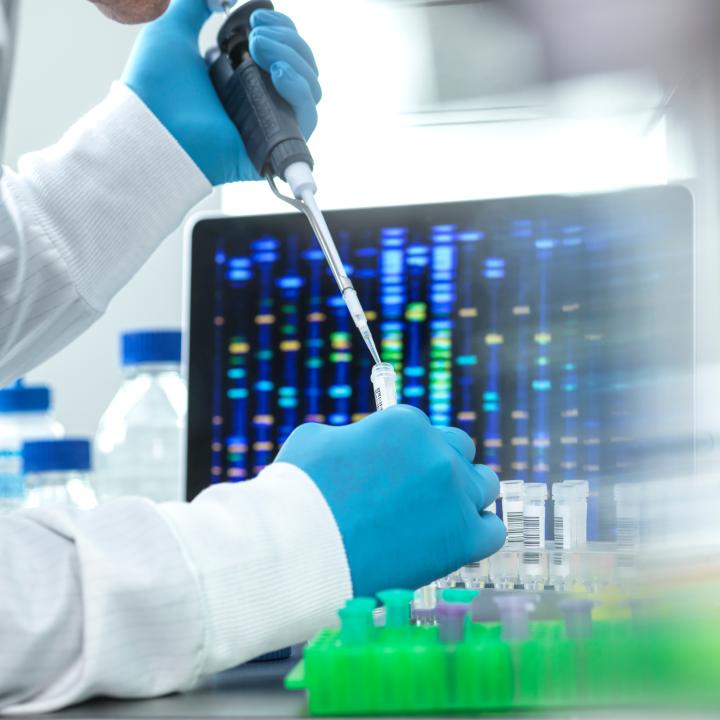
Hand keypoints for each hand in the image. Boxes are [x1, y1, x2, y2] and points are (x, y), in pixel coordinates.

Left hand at [123, 0, 320, 185]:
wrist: (150, 124)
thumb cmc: (155, 87)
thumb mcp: (172, 29)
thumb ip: (195, 3)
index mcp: (243, 77)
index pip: (285, 52)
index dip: (282, 30)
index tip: (258, 16)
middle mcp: (261, 101)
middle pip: (303, 67)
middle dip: (287, 40)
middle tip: (257, 33)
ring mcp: (269, 124)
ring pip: (309, 89)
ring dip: (294, 58)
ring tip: (260, 47)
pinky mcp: (274, 146)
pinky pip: (306, 118)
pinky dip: (299, 90)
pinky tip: (279, 73)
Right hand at [276, 405, 504, 596]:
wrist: (301, 551)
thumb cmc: (299, 493)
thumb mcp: (318, 439)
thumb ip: (352, 435)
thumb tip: (361, 444)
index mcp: (405, 423)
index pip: (422, 429)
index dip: (405, 451)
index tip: (393, 469)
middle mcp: (437, 452)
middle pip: (459, 450)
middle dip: (439, 465)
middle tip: (415, 491)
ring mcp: (454, 495)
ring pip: (483, 485)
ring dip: (463, 495)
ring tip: (435, 516)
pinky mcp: (462, 538)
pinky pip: (492, 530)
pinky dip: (477, 532)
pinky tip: (453, 538)